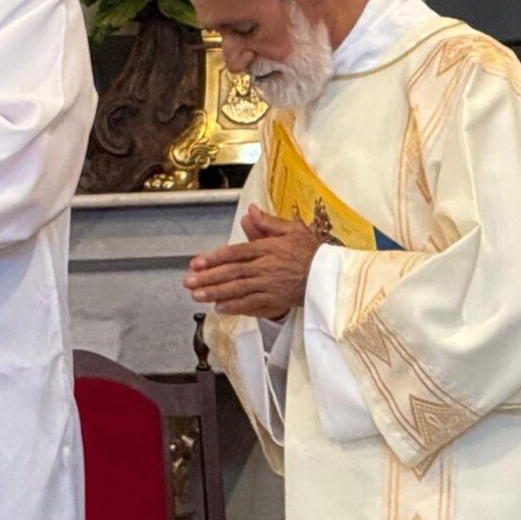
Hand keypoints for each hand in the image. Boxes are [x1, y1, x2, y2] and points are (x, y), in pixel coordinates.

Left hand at [184, 208, 324, 319]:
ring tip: (196, 295)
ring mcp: (271, 285)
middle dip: (208, 278)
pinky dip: (236, 307)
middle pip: (232, 272)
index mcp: (268, 248)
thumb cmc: (312, 251)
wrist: (333, 275)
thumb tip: (250, 211)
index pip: (235, 252)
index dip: (213, 258)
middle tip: (187, 282)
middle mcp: (267, 267)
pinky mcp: (278, 300)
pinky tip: (219, 308)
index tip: (195, 263)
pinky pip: (253, 304)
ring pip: (239, 289)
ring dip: (216, 293)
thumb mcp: (292, 230)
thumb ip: (268, 223)